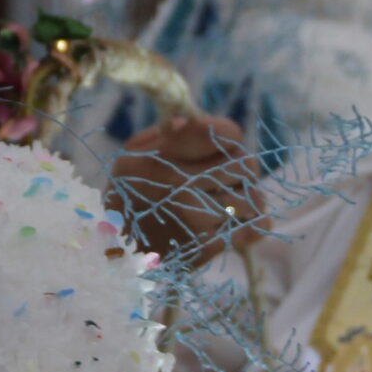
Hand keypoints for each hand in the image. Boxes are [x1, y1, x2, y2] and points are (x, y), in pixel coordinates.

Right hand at [109, 115, 253, 263]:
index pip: (225, 133)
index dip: (227, 137)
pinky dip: (255, 223)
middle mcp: (180, 184)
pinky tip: (243, 220)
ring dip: (247, 196)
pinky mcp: (208, 245)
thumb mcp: (134, 155)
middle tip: (228, 176)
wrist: (116, 251)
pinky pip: (253, 228)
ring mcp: (196, 216)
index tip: (219, 147)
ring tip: (232, 199)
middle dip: (240, 168)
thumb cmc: (131, 194)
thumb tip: (195, 120)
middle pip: (246, 163)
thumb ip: (169, 134)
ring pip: (253, 196)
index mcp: (162, 156)